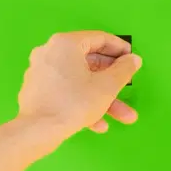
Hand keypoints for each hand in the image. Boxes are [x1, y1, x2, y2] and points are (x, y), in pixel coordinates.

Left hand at [20, 29, 143, 133]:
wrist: (37, 131)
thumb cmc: (74, 103)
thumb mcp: (107, 86)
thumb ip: (124, 69)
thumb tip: (133, 59)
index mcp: (65, 44)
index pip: (99, 39)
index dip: (120, 49)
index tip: (132, 59)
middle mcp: (50, 53)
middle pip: (89, 63)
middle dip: (113, 81)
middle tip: (129, 88)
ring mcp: (41, 72)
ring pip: (79, 81)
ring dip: (102, 97)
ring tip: (123, 117)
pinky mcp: (37, 91)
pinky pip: (66, 91)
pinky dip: (83, 102)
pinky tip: (98, 124)